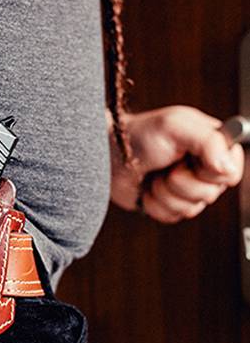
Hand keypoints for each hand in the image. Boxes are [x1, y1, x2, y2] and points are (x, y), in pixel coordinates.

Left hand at [108, 106, 243, 221]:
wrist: (110, 156)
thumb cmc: (141, 134)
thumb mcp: (176, 125)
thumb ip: (209, 141)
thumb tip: (228, 168)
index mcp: (213, 147)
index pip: (232, 173)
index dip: (213, 173)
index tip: (194, 161)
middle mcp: (203, 170)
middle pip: (210, 194)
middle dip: (181, 182)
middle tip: (167, 165)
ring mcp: (187, 189)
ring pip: (190, 209)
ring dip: (166, 193)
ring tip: (156, 174)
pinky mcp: (170, 205)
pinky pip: (172, 217)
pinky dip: (155, 204)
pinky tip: (148, 189)